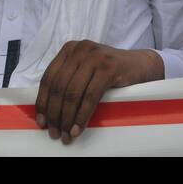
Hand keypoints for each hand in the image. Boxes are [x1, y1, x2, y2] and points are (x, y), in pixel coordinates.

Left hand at [34, 41, 162, 142]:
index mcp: (69, 49)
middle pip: (59, 87)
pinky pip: (90, 96)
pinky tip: (78, 128)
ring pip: (72, 93)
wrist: (140, 65)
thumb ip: (68, 80)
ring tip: (67, 134)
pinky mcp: (109, 66)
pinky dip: (82, 115)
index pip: (49, 78)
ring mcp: (95, 56)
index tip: (42, 122)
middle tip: (55, 133)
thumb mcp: (85, 70)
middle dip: (55, 114)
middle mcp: (80, 49)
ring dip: (67, 118)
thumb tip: (48, 111)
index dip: (43, 102)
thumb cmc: (109, 72)